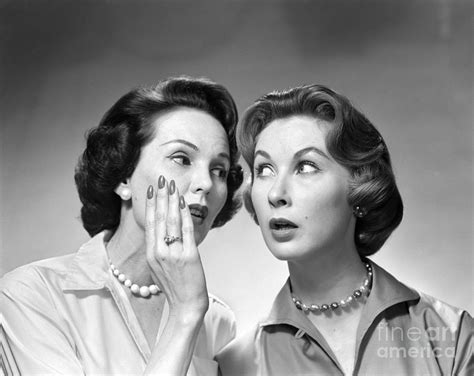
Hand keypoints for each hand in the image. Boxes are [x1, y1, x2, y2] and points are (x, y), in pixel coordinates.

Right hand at [145, 175, 208, 320]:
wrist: (185, 306)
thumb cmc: (174, 287)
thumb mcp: (158, 268)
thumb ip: (158, 250)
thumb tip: (159, 233)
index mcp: (151, 254)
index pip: (150, 223)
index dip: (151, 204)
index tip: (152, 190)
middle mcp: (159, 252)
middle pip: (160, 218)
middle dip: (161, 196)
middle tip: (162, 179)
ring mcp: (174, 254)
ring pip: (172, 221)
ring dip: (172, 200)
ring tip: (172, 185)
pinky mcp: (189, 256)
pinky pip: (186, 230)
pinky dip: (185, 214)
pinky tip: (185, 202)